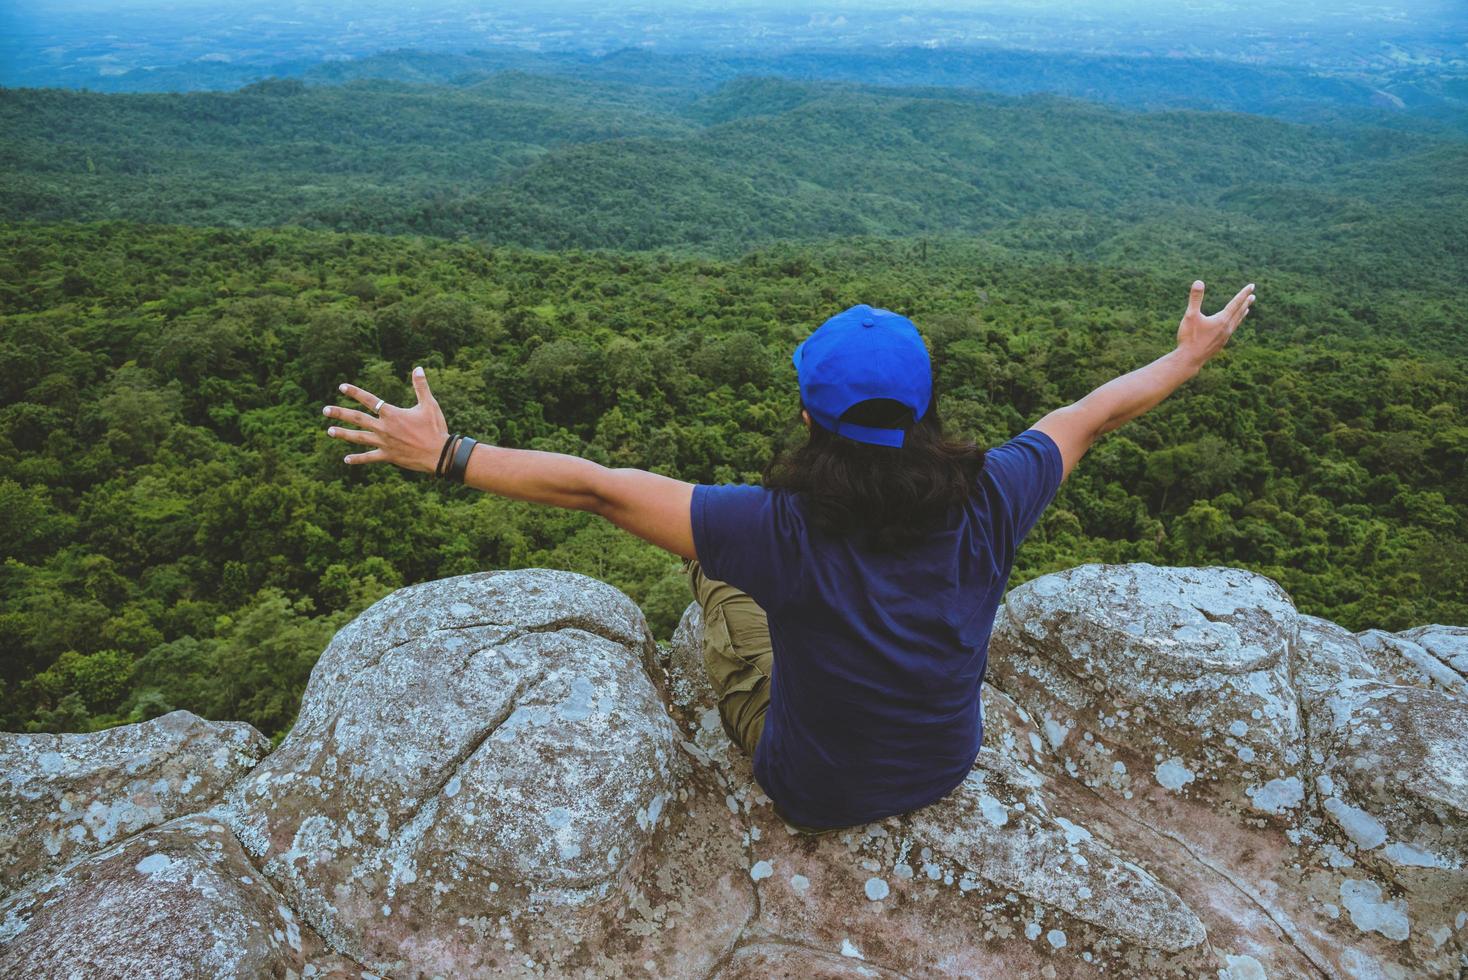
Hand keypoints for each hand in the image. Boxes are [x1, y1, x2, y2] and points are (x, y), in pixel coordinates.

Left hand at [324, 366, 448, 472]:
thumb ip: (421, 386)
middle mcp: (384, 428)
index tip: (341, 387)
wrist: (439, 453)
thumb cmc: (435, 428)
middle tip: (325, 410)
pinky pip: (369, 457)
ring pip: (358, 437)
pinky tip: (346, 459)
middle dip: (340, 413)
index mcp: (392, 414)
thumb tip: (418, 368)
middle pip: (357, 418)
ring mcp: (384, 443)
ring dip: (343, 434)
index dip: (354, 392)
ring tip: (329, 431)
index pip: (369, 400)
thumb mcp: (430, 405)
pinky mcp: (387, 456)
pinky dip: (358, 458)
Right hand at [1176, 279, 1254, 367]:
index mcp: (1222, 320)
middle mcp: (1227, 328)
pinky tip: (1231, 326)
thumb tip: (1198, 282)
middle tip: (1253, 296)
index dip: (1243, 293)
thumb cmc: (1189, 337)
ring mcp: (1225, 337)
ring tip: (1247, 309)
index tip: (1252, 286)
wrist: (1190, 359)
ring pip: (1236, 322)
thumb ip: (1195, 299)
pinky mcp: (1220, 344)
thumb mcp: (1190, 316)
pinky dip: (1235, 324)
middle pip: (1239, 312)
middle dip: (1245, 303)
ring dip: (1242, 314)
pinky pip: (1231, 330)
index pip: (1236, 303)